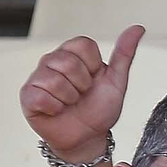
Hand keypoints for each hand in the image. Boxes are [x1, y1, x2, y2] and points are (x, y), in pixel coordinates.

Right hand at [21, 24, 144, 159]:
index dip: (93, 67)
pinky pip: (40, 96)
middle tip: (81, 95)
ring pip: (55, 80)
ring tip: (69, 104)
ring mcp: (38, 76)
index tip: (93, 80)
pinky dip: (54, 108)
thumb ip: (124, 54)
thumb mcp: (116, 82)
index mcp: (73, 53)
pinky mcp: (28, 94)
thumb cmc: (99, 109)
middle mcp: (53, 60)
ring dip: (69, 99)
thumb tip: (138, 28)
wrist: (87, 137)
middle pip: (68, 62)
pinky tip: (56, 111)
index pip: (84, 45)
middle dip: (82, 86)